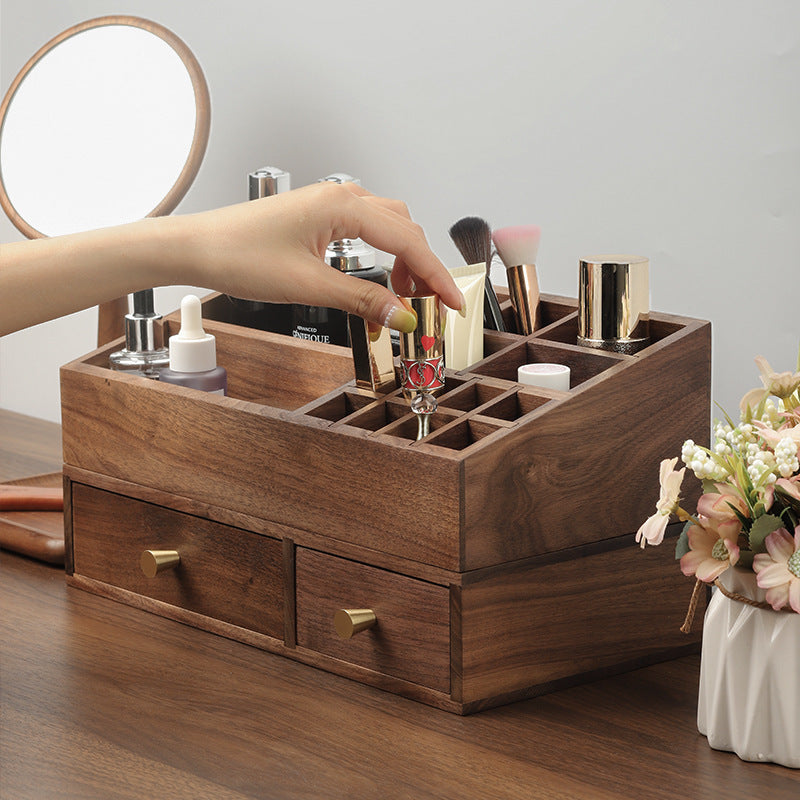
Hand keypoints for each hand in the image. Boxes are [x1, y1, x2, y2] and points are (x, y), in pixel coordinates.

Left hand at [183, 181, 464, 331]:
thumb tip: (402, 315)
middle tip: (431, 307)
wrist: (196, 248)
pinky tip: (376, 281)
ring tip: (404, 298)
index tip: (453, 303)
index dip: (437, 277)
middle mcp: (340, 197)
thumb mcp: (308, 285)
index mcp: (343, 205)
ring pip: (388, 228)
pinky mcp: (317, 218)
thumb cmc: (238, 254)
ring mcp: (329, 205)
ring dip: (404, 262)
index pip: (410, 241)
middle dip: (424, 269)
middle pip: (406, 229)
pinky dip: (381, 257)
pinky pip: (365, 232)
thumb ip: (362, 300)